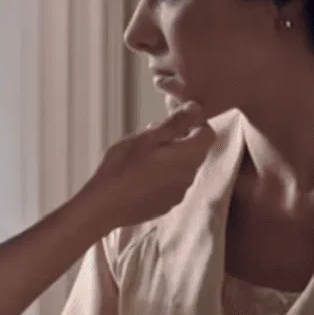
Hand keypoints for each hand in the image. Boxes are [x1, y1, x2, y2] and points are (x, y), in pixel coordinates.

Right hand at [73, 101, 214, 231]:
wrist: (105, 205)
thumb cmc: (123, 168)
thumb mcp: (147, 137)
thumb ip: (175, 123)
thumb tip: (195, 109)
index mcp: (188, 156)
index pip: (208, 133)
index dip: (195, 122)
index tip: (175, 120)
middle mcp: (189, 176)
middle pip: (196, 152)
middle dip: (180, 140)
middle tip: (153, 137)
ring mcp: (178, 193)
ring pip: (183, 168)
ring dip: (171, 159)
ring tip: (144, 157)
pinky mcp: (167, 205)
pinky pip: (172, 184)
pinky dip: (163, 176)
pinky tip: (142, 176)